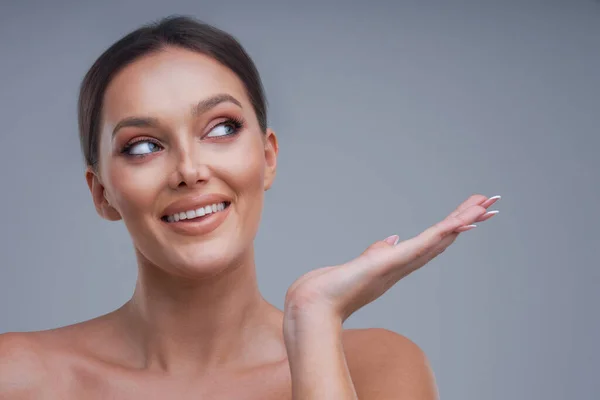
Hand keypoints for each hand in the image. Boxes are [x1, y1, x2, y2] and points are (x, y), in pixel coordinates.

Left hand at [284, 194, 500, 322]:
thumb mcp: (361, 264)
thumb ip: (378, 252)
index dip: (453, 229)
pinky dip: (442, 233)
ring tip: (486, 206)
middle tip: (492, 205)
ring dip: (463, 222)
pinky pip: (422, 245)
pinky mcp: (391, 262)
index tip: (471, 215)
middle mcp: (405, 265)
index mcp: (398, 263)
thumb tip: (391, 240)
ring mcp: (400, 264)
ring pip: (439, 238)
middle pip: (443, 238)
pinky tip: (460, 222)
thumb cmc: (335, 289)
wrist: (316, 305)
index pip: (432, 241)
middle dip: (468, 221)